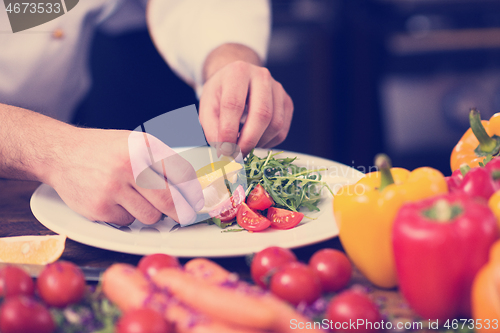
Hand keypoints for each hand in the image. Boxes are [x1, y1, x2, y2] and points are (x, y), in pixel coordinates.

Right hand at [46, 128, 203, 225]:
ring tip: (137, 199)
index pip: (181, 174)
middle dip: (180, 212)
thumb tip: (191, 186)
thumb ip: (161, 161)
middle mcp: (130, 165)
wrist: (61, 153)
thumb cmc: (104, 150)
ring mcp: (113, 187)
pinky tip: (115, 201)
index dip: (193, 192)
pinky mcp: (99, 208)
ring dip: (149, 213)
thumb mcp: (136, 143)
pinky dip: (126, 216)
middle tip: (183, 216)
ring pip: (150, 216)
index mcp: (144, 147)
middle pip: (169, 201)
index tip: (198, 202)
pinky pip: (127, 221)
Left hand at [199, 59, 293, 155]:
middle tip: (236, 156)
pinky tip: (255, 140)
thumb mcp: (207, 107)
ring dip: (259, 143)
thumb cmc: (221, 93)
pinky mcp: (287, 102)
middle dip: (248, 141)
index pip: (233, 104)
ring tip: (244, 146)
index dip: (228, 131)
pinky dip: (268, 142)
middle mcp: (261, 76)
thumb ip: (212, 129)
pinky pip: (282, 130)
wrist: (237, 80)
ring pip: (275, 124)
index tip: (224, 150)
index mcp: (237, 72)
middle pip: (262, 114)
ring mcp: (278, 89)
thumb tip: (224, 150)